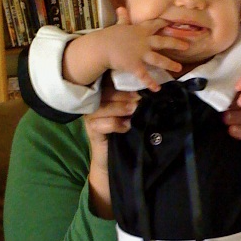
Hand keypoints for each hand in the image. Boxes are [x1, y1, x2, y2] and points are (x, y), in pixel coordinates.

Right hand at [84, 81, 139, 218]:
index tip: (140, 88)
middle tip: (138, 101)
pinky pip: (103, 123)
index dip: (124, 82)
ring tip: (134, 112)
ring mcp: (90, 116)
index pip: (110, 81)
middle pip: (106, 92)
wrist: (116, 159)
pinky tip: (126, 128)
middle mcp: (94, 103)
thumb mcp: (133, 113)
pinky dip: (117, 124)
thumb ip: (135, 100)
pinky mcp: (91, 130)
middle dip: (125, 95)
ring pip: (104, 106)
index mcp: (104, 94)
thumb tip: (150, 88)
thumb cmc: (127, 133)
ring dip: (121, 108)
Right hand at [104, 7, 189, 90]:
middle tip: (187, 46)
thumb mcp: (118, 25)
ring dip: (169, 64)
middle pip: (163, 42)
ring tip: (179, 68)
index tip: (174, 22)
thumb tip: (121, 8)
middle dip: (176, 43)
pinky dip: (151, 83)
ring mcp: (141, 54)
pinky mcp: (135, 66)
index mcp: (140, 31)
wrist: (102, 47)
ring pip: (159, 59)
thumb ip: (123, 18)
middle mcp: (144, 42)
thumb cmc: (109, 36)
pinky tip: (157, 89)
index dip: (165, 23)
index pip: (155, 25)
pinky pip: (145, 76)